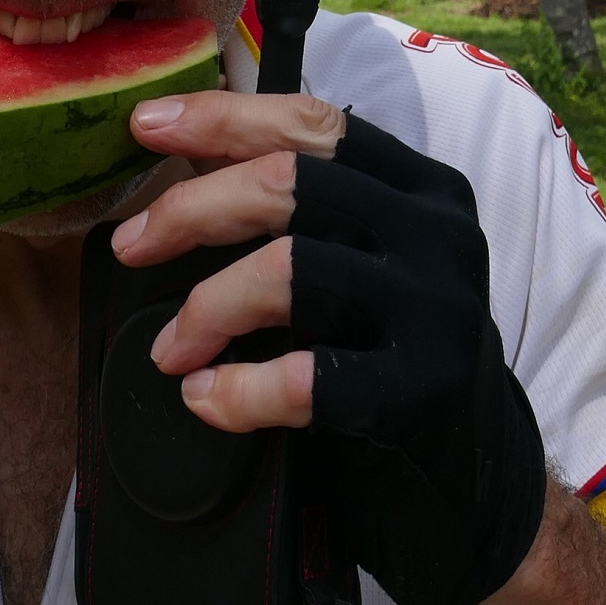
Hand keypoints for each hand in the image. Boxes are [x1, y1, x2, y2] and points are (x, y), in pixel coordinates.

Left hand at [112, 91, 546, 604]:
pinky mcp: (425, 392)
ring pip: (287, 269)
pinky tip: (206, 399)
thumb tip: (185, 156)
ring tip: (167, 351)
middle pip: (286, 183)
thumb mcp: (362, 264)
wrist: (475, 486)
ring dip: (204, 309)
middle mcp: (437, 235)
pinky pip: (304, 377)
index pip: (312, 125)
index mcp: (420, 190)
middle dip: (189, 209)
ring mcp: (438, 311)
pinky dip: (238, 389)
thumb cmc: (393, 361)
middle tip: (129, 246)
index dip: (222, 118)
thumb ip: (299, 209)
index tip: (145, 125)